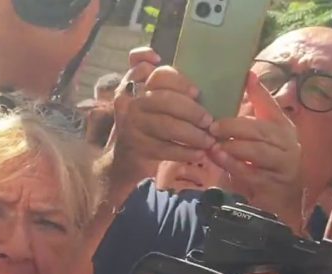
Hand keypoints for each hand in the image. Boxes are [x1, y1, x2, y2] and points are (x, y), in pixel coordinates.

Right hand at [107, 63, 214, 196]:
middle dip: (192, 111)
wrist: (123, 159)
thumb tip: (155, 57)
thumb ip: (155, 78)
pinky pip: (165, 148)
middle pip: (165, 100)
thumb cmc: (144, 124)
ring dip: (193, 134)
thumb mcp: (147, 98)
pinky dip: (185, 152)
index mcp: (134, 85)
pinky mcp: (135, 148)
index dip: (180, 81)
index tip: (196, 93)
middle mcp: (129, 103)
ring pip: (167, 126)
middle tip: (208, 121)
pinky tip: (198, 154)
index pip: (159, 75)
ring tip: (208, 141)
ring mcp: (130, 126)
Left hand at [211, 72, 304, 230]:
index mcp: (282, 126)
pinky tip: (218, 159)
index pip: (271, 105)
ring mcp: (284, 163)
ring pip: (258, 150)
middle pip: (261, 130)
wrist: (280, 200)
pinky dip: (232, 164)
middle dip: (235, 126)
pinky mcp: (273, 183)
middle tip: (213, 126)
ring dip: (234, 146)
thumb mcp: (257, 139)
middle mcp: (288, 142)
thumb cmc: (264, 165)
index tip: (246, 76)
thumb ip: (247, 120)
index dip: (259, 91)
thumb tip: (234, 93)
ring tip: (214, 143)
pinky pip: (251, 172)